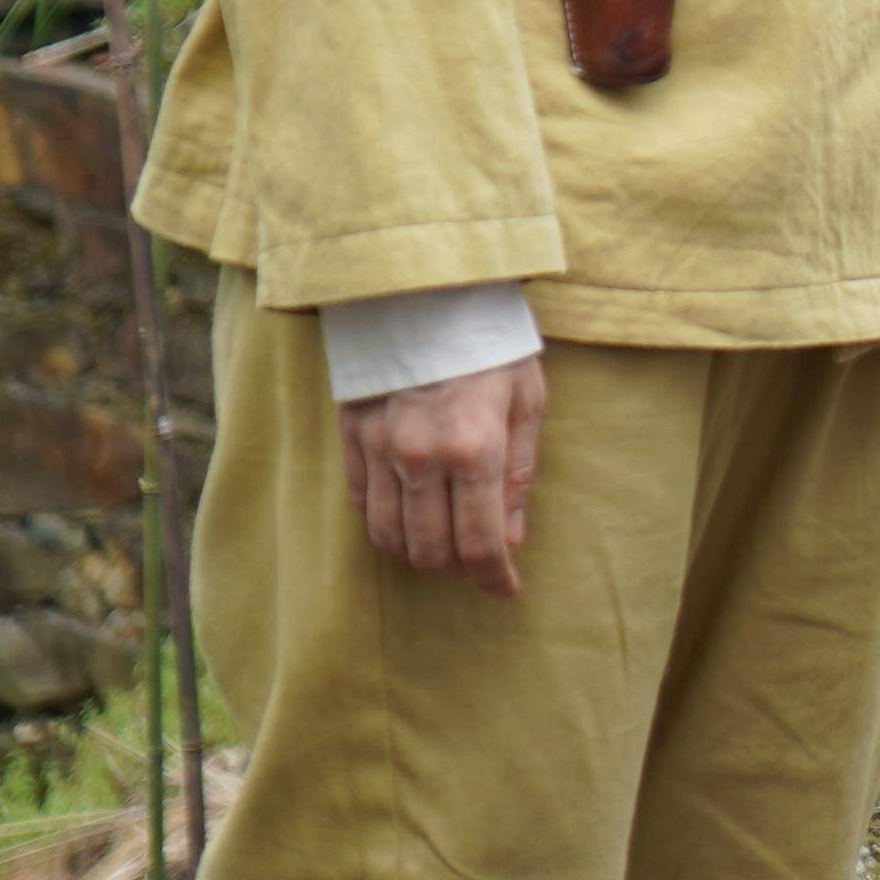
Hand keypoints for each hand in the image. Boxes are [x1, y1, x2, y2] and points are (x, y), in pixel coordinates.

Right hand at [341, 357, 543, 596]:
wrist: (427, 289)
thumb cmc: (491, 342)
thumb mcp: (527, 401)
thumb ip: (517, 475)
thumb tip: (511, 539)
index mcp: (474, 447)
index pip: (480, 542)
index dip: (494, 577)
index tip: (505, 590)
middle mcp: (421, 456)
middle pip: (429, 549)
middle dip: (457, 569)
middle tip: (477, 565)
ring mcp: (379, 448)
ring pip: (389, 535)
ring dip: (418, 554)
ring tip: (444, 548)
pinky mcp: (352, 436)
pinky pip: (362, 504)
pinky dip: (385, 525)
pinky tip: (408, 522)